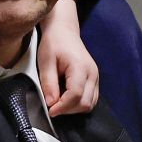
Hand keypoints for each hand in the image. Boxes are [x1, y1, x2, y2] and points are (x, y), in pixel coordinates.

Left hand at [37, 0, 98, 115]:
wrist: (64, 31)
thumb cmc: (54, 43)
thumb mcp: (46, 61)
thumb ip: (48, 83)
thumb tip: (51, 103)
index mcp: (81, 67)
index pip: (75, 95)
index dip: (62, 106)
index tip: (50, 110)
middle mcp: (92, 74)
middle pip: (85, 103)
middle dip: (68, 110)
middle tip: (52, 106)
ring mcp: (96, 77)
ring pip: (90, 104)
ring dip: (74, 108)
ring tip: (58, 102)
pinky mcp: (94, 80)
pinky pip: (91, 99)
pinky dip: (78, 103)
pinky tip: (66, 98)